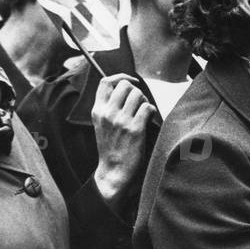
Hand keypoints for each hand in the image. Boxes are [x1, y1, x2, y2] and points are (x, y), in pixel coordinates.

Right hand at [91, 73, 156, 207]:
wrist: (113, 172)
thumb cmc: (111, 148)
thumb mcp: (102, 125)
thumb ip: (108, 107)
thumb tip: (125, 89)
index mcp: (97, 111)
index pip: (105, 82)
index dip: (121, 77)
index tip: (130, 81)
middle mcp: (107, 113)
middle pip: (125, 85)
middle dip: (136, 91)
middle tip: (138, 104)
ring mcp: (121, 121)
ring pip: (138, 94)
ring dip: (144, 101)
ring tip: (143, 113)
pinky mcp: (134, 129)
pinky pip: (147, 108)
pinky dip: (151, 111)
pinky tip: (148, 120)